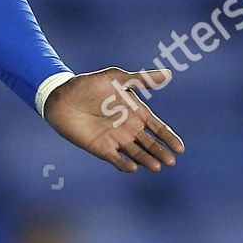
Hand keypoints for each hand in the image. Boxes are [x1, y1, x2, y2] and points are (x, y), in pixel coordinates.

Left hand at [42, 67, 184, 172]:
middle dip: (160, 152)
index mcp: (136, 112)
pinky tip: (133, 168)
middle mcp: (128, 128)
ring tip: (156, 166)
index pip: (158, 128)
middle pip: (149, 144)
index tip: (180, 148)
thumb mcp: (116, 79)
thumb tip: (168, 73)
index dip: (169, 137)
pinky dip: (124, 164)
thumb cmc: (89, 85)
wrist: (61, 96)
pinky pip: (115, 159)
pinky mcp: (101, 148)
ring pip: (136, 153)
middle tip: (170, 161)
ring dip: (146, 160)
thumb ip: (141, 79)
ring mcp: (115, 139)